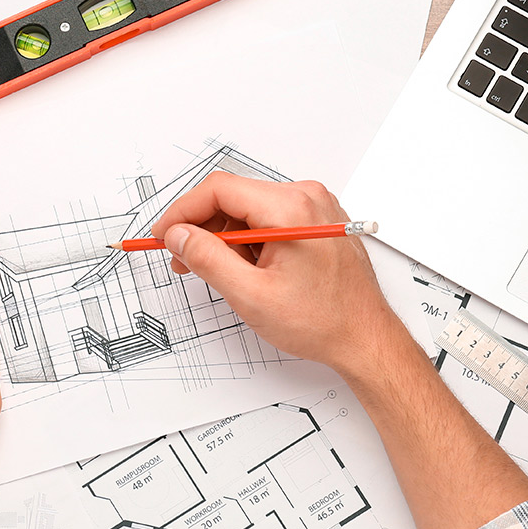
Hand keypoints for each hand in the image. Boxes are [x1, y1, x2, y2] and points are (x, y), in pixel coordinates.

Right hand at [151, 174, 399, 372]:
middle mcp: (305, 198)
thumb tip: (178, 236)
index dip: (182, 213)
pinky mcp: (315, 221)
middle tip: (182, 261)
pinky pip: (267, 220)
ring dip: (224, 239)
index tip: (163, 236)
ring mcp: (314, 208)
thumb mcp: (251, 295)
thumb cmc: (321, 321)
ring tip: (220, 275)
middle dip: (202, 229)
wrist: (364, 338)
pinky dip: (247, 242)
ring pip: (248, 210)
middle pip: (233, 197)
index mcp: (291, 209)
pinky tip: (246, 270)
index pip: (219, 190)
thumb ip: (207, 260)